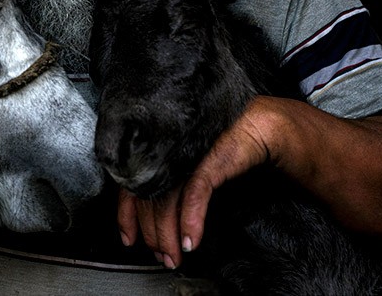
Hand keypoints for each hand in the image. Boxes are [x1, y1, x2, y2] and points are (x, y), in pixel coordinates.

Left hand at [117, 97, 275, 267]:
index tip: (129, 239)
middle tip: (161, 257)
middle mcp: (164, 155)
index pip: (129, 188)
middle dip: (153, 236)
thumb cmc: (219, 145)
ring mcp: (183, 157)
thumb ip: (168, 183)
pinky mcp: (206, 161)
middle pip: (148, 202)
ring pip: (167, 204)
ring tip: (175, 256)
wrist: (254, 125)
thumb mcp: (186, 165)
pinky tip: (191, 241)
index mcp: (154, 154)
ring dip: (170, 236)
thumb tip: (154, 218)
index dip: (126, 218)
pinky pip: (193, 196)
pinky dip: (191, 222)